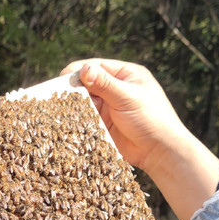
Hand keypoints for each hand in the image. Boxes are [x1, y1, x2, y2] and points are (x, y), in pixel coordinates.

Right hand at [63, 58, 218, 219]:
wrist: (161, 152)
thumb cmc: (151, 119)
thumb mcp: (128, 98)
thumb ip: (105, 84)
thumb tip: (84, 69)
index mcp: (126, 75)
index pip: (97, 66)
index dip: (79, 71)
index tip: (63, 78)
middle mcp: (117, 88)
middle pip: (88, 83)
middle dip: (74, 89)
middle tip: (57, 96)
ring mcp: (110, 106)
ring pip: (85, 101)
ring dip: (75, 105)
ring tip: (61, 109)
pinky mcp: (104, 123)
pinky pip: (87, 117)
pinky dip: (78, 118)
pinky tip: (70, 121)